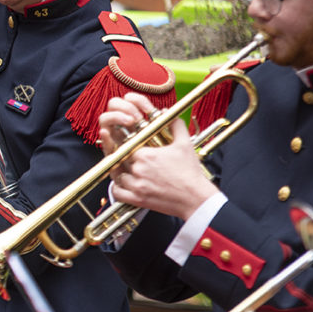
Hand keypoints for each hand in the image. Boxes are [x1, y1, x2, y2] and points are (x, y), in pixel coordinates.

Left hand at [100, 93, 217, 220]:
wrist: (196, 198)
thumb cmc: (190, 172)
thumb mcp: (184, 144)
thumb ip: (175, 125)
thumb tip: (167, 112)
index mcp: (146, 154)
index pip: (124, 144)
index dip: (125, 144)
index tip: (129, 144)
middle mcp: (138, 169)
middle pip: (119, 159)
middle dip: (122, 157)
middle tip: (126, 156)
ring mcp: (136, 186)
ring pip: (116, 175)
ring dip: (120, 172)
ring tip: (126, 169)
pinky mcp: (137, 200)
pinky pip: (118, 193)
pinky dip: (117, 188)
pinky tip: (124, 184)